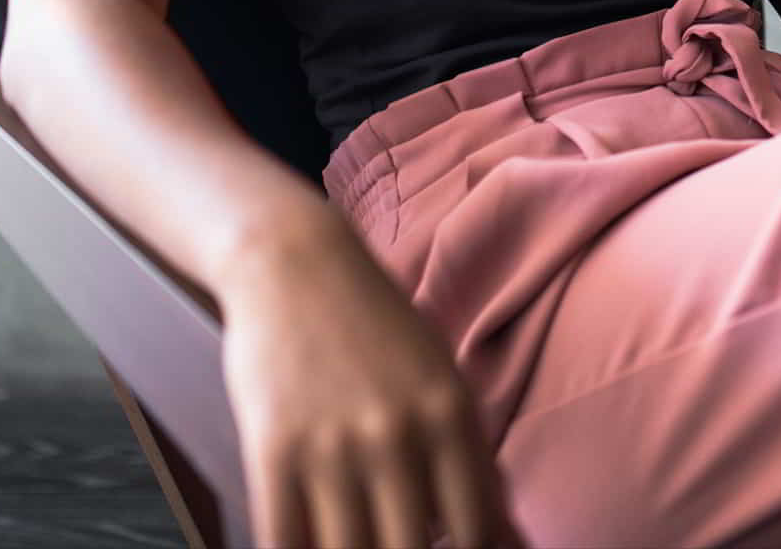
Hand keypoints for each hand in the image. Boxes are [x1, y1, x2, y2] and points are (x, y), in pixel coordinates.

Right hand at [219, 219, 528, 548]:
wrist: (294, 259)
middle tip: (391, 541)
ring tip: (354, 537)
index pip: (475, 532)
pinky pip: (285, 541)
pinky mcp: (274, 449)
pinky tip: (308, 540)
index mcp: (452, 414)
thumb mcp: (444, 375)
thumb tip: (507, 540)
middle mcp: (399, 434)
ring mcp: (334, 445)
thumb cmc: (376, 324)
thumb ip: (474, 458)